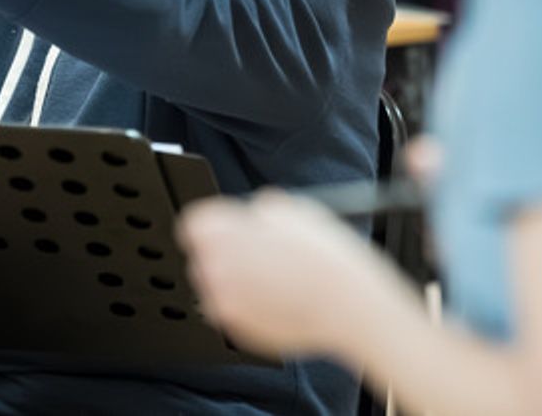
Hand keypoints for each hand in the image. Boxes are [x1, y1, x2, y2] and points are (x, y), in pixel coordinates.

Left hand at [177, 190, 400, 358]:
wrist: (348, 306)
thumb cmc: (325, 258)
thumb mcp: (294, 210)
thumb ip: (263, 209)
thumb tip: (258, 212)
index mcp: (221, 233)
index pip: (194, 223)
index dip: (216, 225)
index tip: (230, 230)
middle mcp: (214, 269)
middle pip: (204, 257)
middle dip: (226, 255)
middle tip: (261, 254)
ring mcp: (224, 305)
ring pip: (219, 289)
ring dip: (237, 282)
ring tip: (276, 279)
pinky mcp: (239, 331)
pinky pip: (236, 314)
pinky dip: (250, 307)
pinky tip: (281, 299)